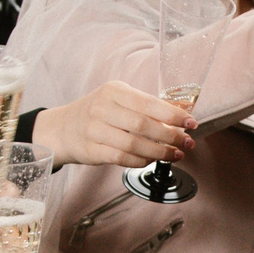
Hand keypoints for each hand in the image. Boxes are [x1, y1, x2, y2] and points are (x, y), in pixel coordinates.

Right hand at [37, 80, 194, 167]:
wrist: (63, 128)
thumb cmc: (98, 112)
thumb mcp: (119, 99)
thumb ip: (147, 105)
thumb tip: (182, 112)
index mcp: (113, 91)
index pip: (148, 103)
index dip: (173, 114)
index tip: (190, 123)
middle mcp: (102, 108)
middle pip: (143, 125)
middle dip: (170, 136)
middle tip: (186, 142)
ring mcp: (95, 130)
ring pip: (134, 144)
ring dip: (160, 152)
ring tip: (175, 154)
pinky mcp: (92, 150)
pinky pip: (122, 158)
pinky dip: (141, 160)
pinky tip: (152, 159)